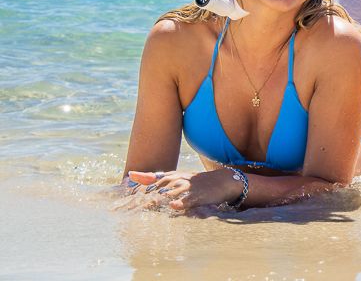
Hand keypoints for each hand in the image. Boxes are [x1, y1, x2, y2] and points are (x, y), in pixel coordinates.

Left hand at [126, 169, 242, 210]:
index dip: (127, 197)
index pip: (143, 187)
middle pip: (149, 193)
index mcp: (167, 178)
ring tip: (137, 213)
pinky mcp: (197, 196)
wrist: (221, 181)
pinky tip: (173, 207)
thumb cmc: (194, 182)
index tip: (113, 207)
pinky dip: (180, 203)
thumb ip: (153, 177)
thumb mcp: (174, 177)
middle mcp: (174, 181)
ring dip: (151, 205)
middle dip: (132, 204)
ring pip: (166, 196)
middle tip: (117, 213)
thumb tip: (132, 175)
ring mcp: (185, 188)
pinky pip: (187, 200)